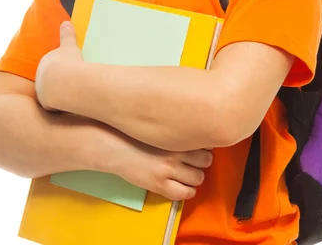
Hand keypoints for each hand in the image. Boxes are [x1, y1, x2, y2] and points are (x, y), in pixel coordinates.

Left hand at [35, 21, 83, 111]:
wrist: (66, 83)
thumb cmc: (68, 62)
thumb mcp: (69, 46)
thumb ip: (67, 35)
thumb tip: (66, 22)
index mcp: (44, 62)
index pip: (51, 65)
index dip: (61, 67)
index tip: (70, 69)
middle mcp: (39, 76)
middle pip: (49, 79)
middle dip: (58, 80)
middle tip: (72, 81)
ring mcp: (41, 90)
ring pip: (50, 92)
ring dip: (58, 93)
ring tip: (72, 92)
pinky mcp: (45, 103)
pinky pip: (53, 104)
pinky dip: (60, 103)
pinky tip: (69, 102)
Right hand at [90, 126, 213, 201]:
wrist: (115, 147)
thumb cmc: (137, 135)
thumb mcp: (161, 129)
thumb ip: (179, 132)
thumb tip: (199, 133)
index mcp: (177, 135)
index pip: (206, 143)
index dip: (205, 146)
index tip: (201, 147)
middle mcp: (176, 152)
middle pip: (206, 160)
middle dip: (202, 162)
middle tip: (194, 162)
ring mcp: (168, 170)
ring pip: (198, 178)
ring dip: (195, 177)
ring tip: (187, 174)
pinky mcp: (160, 185)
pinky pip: (185, 193)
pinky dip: (188, 191)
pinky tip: (183, 187)